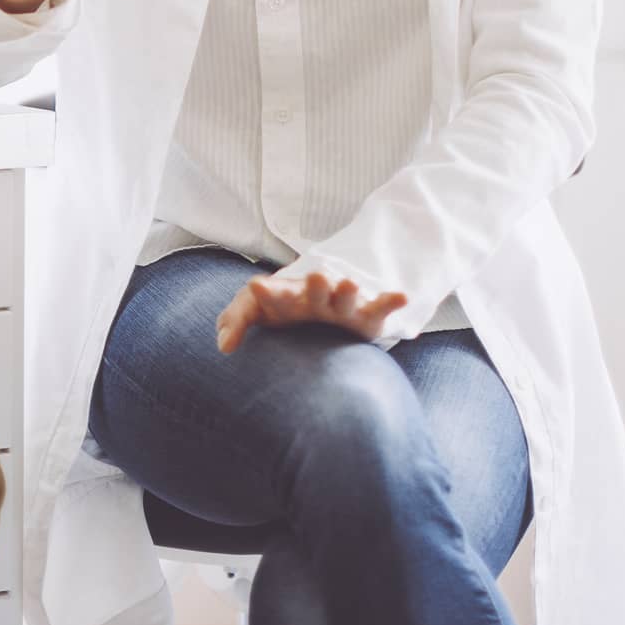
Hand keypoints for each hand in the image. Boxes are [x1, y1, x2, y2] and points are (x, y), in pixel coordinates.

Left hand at [216, 269, 407, 352]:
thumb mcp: (254, 311)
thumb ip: (234, 321)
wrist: (317, 307)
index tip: (258, 286)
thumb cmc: (280, 310)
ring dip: (348, 291)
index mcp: (285, 299)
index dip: (265, 293)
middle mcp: (314, 299)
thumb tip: (223, 347)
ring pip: (346, 297)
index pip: (273, 296)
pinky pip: (380, 307)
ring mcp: (341, 306)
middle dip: (316, 286)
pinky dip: (390, 300)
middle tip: (318, 277)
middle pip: (314, 292)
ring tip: (350, 284)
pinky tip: (401, 295)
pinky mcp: (366, 317)